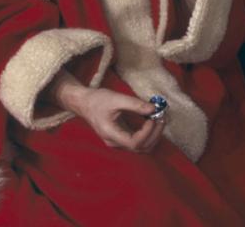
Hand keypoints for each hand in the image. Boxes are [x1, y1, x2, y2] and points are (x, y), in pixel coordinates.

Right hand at [49, 71, 163, 152]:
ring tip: (158, 119)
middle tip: (161, 117)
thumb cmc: (96, 99)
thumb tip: (154, 108)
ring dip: (153, 135)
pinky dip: (147, 134)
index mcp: (110, 133)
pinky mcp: (120, 138)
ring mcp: (117, 142)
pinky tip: (151, 122)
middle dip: (154, 134)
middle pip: (140, 147)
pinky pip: (137, 141)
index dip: (147, 133)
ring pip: (140, 147)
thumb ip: (135, 104)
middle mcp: (114, 142)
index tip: (152, 118)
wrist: (83, 102)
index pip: (134, 143)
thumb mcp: (115, 98)